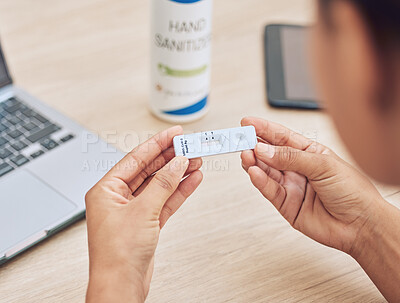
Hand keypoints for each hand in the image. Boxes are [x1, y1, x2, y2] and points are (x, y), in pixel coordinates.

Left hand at [85, 126, 202, 302]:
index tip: (175, 133)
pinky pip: (165, 200)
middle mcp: (118, 197)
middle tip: (190, 146)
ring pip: (160, 184)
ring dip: (178, 173)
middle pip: (149, 169)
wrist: (122, 286)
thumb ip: (162, 184)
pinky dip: (179, 190)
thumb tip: (177, 163)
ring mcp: (134, 210)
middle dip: (171, 158)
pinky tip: (192, 179)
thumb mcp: (142, 211)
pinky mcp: (147, 222)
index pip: (135, 158)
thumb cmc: (117, 254)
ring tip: (196, 160)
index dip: (157, 143)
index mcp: (106, 189)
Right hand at [240, 117, 384, 254]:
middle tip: (240, 140)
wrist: (361, 224)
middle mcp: (297, 168)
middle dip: (253, 145)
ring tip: (246, 155)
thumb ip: (291, 157)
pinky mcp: (286, 204)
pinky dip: (259, 181)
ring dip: (254, 162)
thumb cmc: (353, 191)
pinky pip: (269, 190)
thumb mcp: (323, 165)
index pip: (282, 137)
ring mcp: (291, 186)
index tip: (247, 123)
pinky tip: (254, 172)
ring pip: (266, 171)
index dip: (264, 129)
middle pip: (269, 154)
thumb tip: (264, 149)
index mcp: (309, 153)